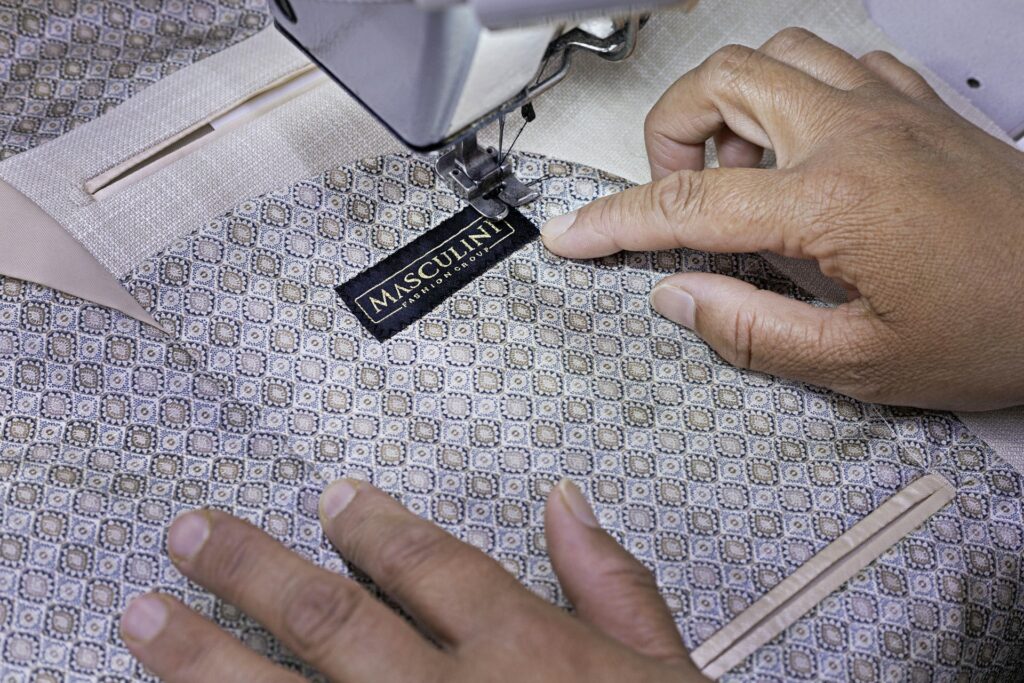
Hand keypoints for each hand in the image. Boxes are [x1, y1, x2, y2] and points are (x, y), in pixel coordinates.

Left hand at [120, 479, 705, 681]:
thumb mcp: (661, 673)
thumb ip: (612, 582)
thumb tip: (563, 502)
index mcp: (525, 651)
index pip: (430, 562)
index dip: (371, 523)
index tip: (331, 498)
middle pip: (330, 617)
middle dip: (250, 569)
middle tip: (189, 536)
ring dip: (204, 659)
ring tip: (142, 620)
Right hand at [541, 28, 1023, 410]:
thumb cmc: (1000, 327)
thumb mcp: (860, 362)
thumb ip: (751, 331)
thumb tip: (677, 297)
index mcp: (833, 201)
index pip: (688, 200)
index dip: (614, 219)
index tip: (573, 233)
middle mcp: (857, 132)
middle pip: (722, 79)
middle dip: (671, 130)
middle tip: (676, 190)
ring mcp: (891, 107)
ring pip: (777, 50)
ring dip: (733, 100)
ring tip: (740, 166)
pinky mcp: (921, 103)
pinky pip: (838, 60)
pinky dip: (796, 91)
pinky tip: (804, 145)